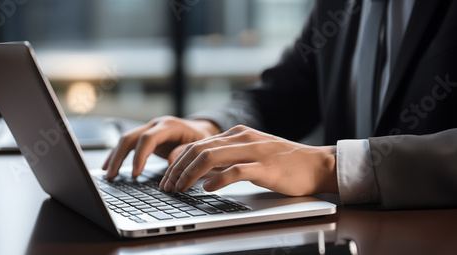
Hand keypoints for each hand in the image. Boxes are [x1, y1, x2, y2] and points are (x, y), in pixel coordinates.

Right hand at [102, 116, 220, 178]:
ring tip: (108, 174)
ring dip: (114, 156)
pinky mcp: (146, 137)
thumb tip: (170, 161)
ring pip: (126, 140)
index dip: (140, 156)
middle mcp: (156, 124)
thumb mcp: (201, 145)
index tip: (135, 174)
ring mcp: (150, 129)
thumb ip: (185, 151)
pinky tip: (109, 166)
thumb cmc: (203, 140)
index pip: (148, 138)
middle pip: (131, 137)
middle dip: (119, 157)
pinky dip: (118, 155)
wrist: (203, 130)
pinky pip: (128, 144)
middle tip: (112, 175)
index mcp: (169, 125)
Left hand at [160, 125, 337, 195]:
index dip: (179, 162)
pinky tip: (207, 189)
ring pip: (211, 157)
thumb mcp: (251, 156)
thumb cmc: (283, 163)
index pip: (198, 145)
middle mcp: (242, 138)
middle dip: (178, 169)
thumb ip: (227, 161)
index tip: (168, 179)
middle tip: (168, 187)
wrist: (317, 165)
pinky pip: (236, 171)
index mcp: (237, 134)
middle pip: (199, 149)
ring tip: (181, 188)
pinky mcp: (265, 167)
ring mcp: (254, 151)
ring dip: (190, 174)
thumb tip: (201, 173)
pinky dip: (217, 180)